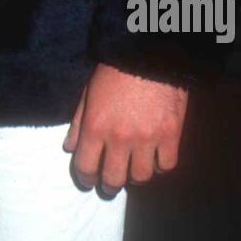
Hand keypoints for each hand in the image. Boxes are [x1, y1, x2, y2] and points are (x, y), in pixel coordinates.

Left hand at [63, 64, 187, 195]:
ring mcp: (147, 139)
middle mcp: (119, 139)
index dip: (86, 178)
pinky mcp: (170, 135)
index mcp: (95, 127)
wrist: (149, 54)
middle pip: (113, 179)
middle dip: (109, 186)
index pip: (86, 167)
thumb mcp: (88, 92)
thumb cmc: (115, 71)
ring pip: (140, 177)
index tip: (89, 180)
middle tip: (110, 184)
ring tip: (133, 170)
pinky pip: (166, 165)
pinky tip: (155, 159)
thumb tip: (70, 148)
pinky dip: (159, 166)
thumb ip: (78, 122)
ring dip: (134, 177)